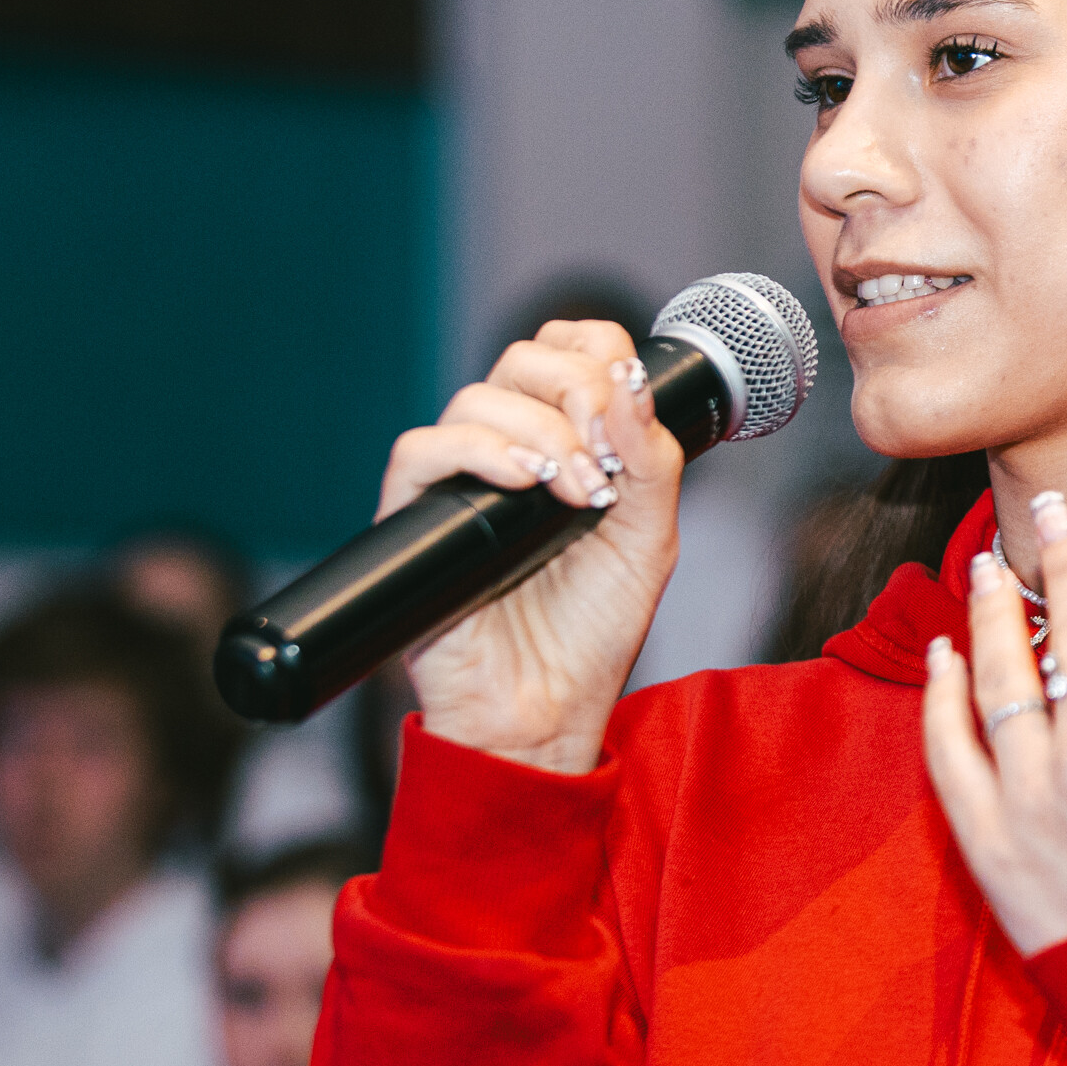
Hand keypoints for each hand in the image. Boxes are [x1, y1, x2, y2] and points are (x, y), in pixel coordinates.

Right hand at [375, 322, 684, 772]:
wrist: (546, 714)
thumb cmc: (590, 635)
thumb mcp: (649, 541)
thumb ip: (652, 462)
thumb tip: (632, 385)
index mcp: (563, 446)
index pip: (563, 352)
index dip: (592, 351)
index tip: (623, 399)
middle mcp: (506, 454)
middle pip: (519, 361)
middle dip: (574, 391)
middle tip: (604, 459)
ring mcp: (459, 485)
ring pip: (475, 399)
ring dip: (540, 432)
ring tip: (576, 494)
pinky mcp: (414, 521)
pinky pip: (420, 452)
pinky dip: (476, 452)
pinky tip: (524, 484)